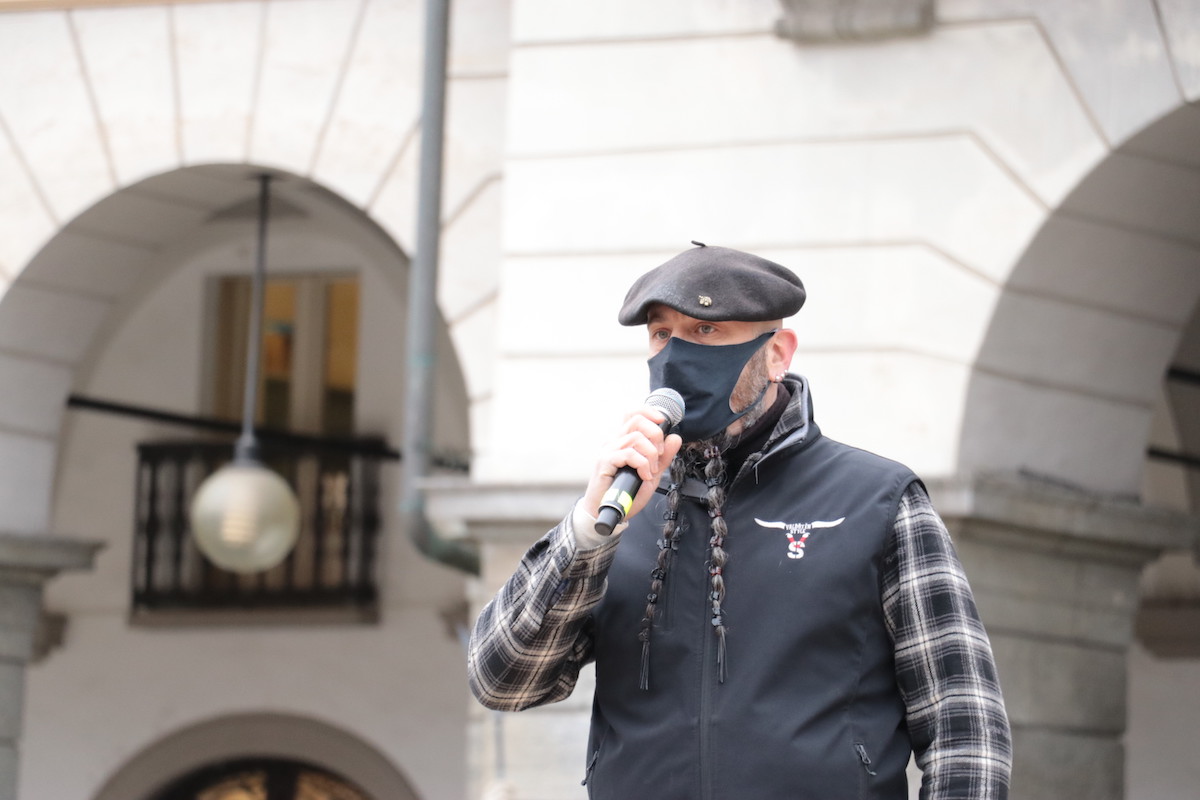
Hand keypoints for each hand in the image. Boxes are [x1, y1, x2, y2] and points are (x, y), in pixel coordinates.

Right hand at [582, 404, 682, 523]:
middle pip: (637, 421)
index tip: (663, 421)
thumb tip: (675, 437)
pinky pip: (629, 454)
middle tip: (659, 455)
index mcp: (623, 440)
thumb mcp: (652, 473)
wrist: (608, 512)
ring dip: (651, 455)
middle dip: (655, 435)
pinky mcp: (604, 462)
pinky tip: (644, 476)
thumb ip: (663, 456)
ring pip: (636, 438)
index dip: (649, 412)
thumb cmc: (626, 493)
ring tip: (651, 471)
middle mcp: (614, 441)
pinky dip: (642, 465)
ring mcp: (608, 450)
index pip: (633, 414)